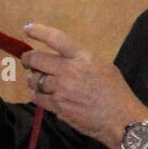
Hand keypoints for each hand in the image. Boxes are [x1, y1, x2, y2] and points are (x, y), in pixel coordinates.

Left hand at [21, 22, 147, 148]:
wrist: (120, 119)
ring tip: (38, 81)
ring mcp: (61, 90)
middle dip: (28, 59)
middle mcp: (68, 71)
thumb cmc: (115, 92)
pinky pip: (37, 98)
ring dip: (33, 79)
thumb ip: (81, 60)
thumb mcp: (103, 66)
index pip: (55, 38)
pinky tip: (42, 95)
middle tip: (28, 61)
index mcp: (82, 57)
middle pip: (36, 59)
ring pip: (34, 80)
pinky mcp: (57, 107)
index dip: (39, 31)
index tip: (27, 29)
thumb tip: (63, 58)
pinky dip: (37, 95)